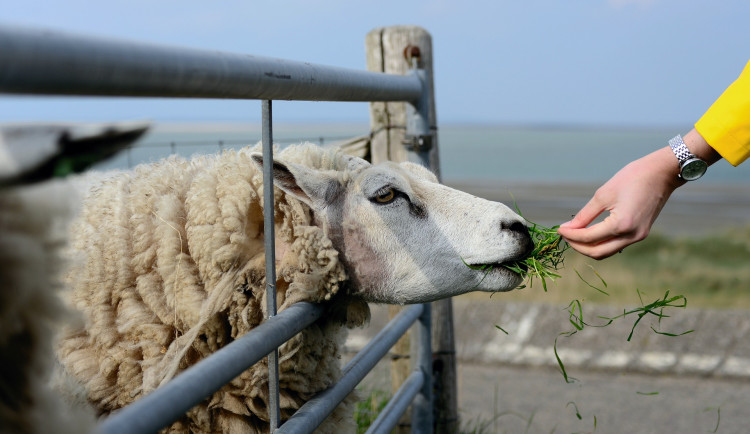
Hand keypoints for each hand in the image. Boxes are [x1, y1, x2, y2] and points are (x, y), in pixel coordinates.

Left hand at [557, 147, 682, 258]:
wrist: (662, 173)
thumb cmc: (632, 178)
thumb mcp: (603, 195)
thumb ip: (584, 215)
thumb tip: (568, 228)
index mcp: (622, 225)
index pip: (588, 238)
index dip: (570, 235)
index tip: (559, 229)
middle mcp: (632, 236)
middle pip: (597, 252)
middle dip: (577, 246)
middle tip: (565, 235)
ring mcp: (638, 237)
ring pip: (607, 252)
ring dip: (589, 247)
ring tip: (575, 235)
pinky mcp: (641, 234)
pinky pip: (616, 245)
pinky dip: (601, 243)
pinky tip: (591, 233)